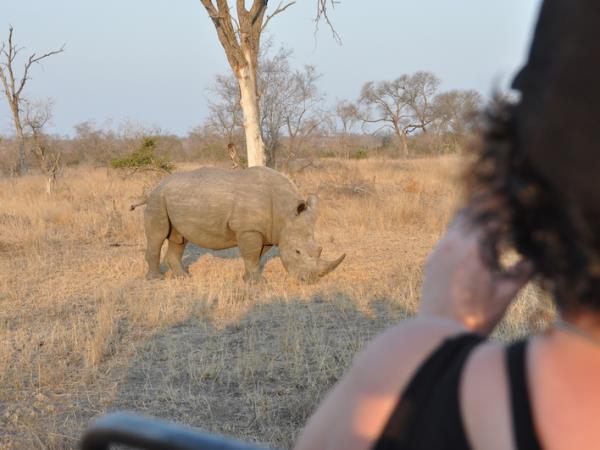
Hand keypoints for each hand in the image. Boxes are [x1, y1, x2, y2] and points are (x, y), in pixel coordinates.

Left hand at [418, 207, 532, 334]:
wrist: (441, 330)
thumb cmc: (476, 315)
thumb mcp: (505, 293)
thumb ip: (521, 272)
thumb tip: (532, 259)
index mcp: (473, 247)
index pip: (490, 217)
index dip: (502, 207)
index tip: (512, 201)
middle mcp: (453, 244)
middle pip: (470, 212)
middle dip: (485, 202)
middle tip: (498, 193)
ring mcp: (439, 251)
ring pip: (455, 223)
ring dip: (470, 214)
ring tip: (483, 206)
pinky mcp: (432, 260)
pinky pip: (447, 236)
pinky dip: (460, 229)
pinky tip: (468, 232)